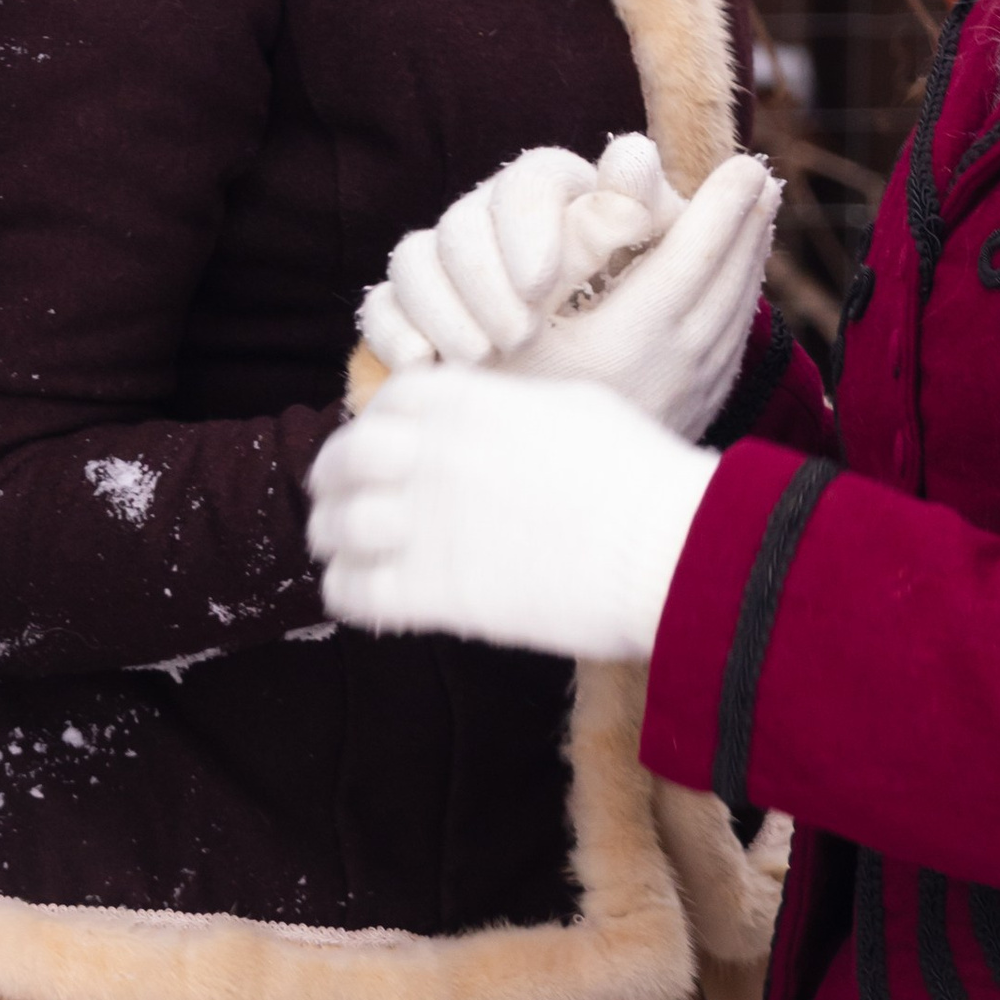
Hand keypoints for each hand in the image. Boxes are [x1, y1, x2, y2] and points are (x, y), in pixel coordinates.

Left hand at [307, 367, 715, 661]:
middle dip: (334, 481)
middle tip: (341, 503)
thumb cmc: (639, 475)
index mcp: (466, 401)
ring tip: (347, 554)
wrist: (665, 547)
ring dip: (335, 539)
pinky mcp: (431, 592)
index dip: (376, 427)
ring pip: (335, 526)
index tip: (382, 451)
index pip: (385, 402)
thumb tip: (495, 422)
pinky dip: (349, 594)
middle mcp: (432, 453)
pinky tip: (368, 598)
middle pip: (343, 458)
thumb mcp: (573, 407)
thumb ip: (512, 408)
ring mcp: (425, 522)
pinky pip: (353, 593)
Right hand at [359, 136, 681, 377]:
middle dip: (484, 280)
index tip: (541, 285)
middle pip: (462, 221)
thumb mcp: (652, 262)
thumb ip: (640, 206)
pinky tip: (424, 365)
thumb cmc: (637, 308)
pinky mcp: (414, 309)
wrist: (603, 388)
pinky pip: (381, 306)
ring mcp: (448, 263)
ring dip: (442, 308)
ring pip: (414, 257)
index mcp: (558, 193)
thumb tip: (630, 155)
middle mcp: (494, 218)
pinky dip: (396, 333)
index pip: (529, 178)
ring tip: (482, 357)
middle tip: (521, 337)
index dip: (526, 223)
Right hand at [506, 154, 781, 437]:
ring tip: (762, 216)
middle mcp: (671, 370)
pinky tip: (740, 284)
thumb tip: (628, 174)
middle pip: (727, 284)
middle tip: (763, 178)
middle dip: (747, 226)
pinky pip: (730, 349)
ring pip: (734, 317)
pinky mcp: (689, 419)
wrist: (529, 500)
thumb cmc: (501, 392)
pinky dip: (740, 306)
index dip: (721, 209)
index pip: (693, 259)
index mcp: (631, 340)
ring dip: (751, 262)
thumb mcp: (519, 313)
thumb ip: (573, 245)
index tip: (744, 167)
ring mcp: (687, 398)